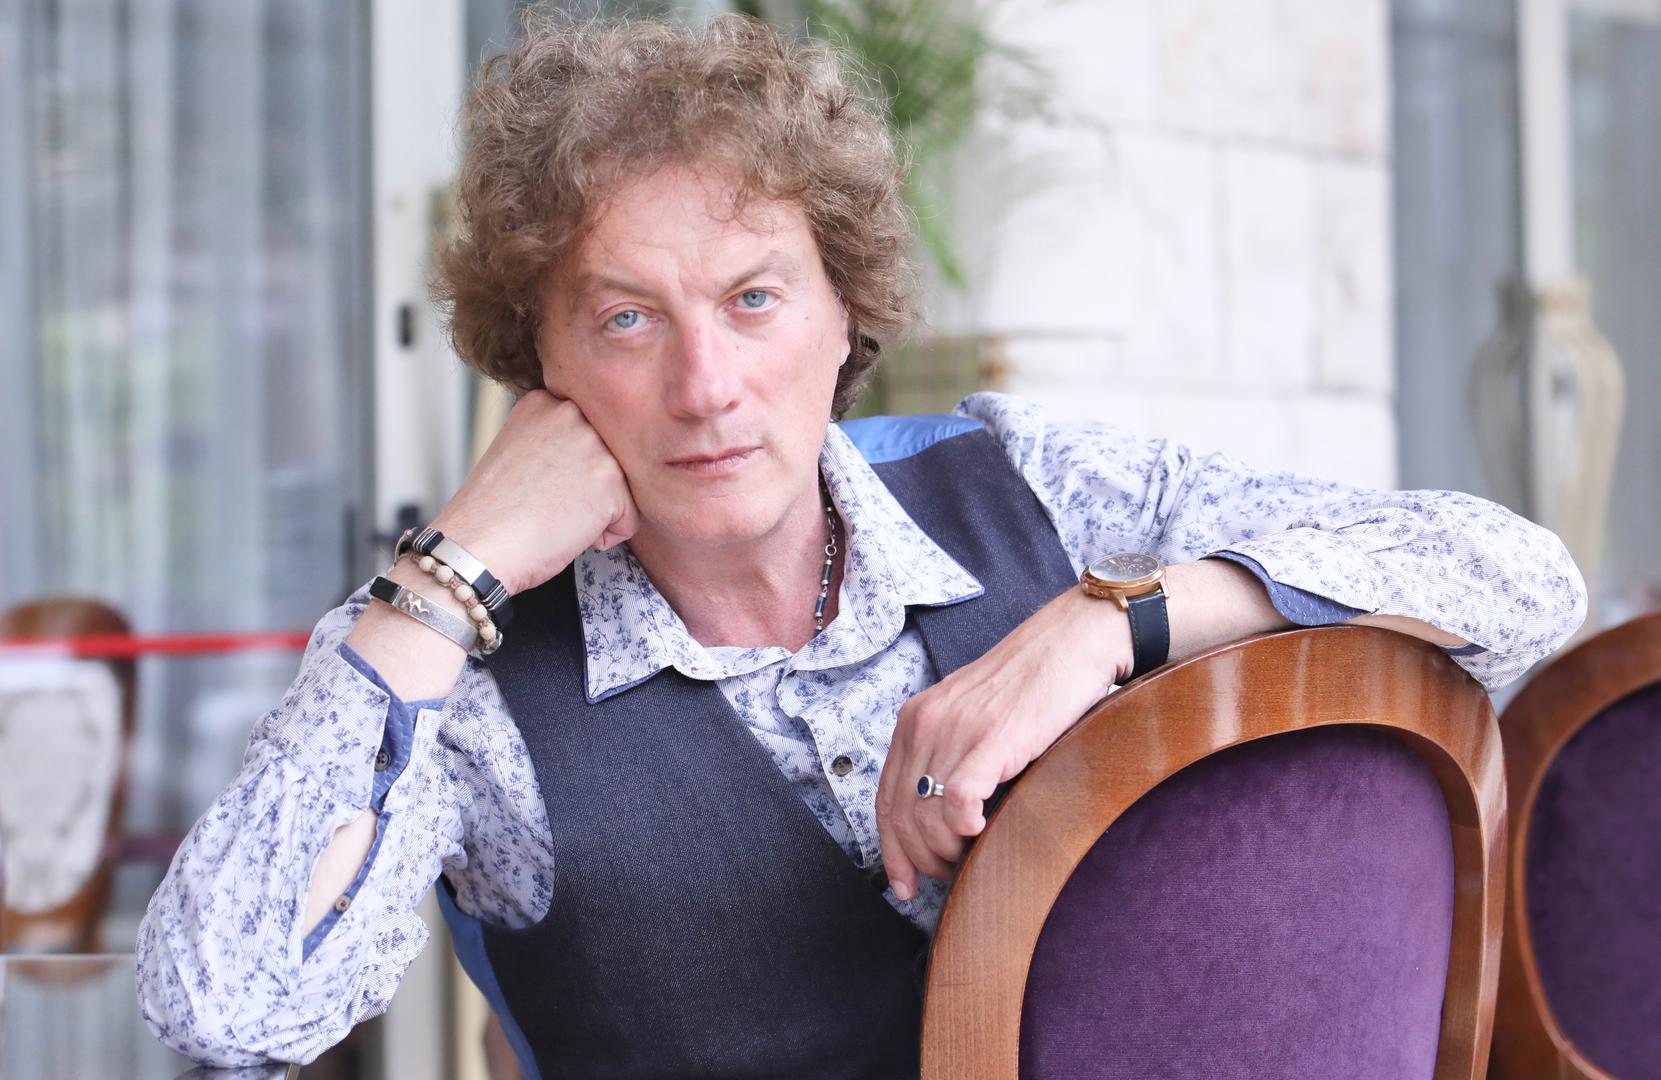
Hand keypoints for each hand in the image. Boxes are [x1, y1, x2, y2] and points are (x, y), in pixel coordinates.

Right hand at [431, 390, 638, 595]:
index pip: (590, 438)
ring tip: (553, 515)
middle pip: (611, 461)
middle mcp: (572, 413)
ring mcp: (594, 444)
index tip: (536, 484)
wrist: (475, 546)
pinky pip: (628, 519)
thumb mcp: (520, 450)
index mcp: (546, 401)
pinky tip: (564, 532)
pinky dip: (603, 537)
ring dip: (595, 513)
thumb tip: (597, 452)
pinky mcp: (611, 481)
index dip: (568, 473)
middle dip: (587, 490)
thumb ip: (559, 439)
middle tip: (544, 502)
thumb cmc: (493, 513)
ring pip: (622, 489)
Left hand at [875, 588, 1131, 899]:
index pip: (886, 800)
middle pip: (902, 815)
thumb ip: (949, 756)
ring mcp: (957, 728)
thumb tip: (942, 821)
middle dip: (921, 860)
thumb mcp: (972, 717)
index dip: (892, 851)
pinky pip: (959, 798)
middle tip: (952, 876)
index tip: (903, 886)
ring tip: (972, 859)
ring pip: (927, 814)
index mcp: (915, 718)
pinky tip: (981, 832)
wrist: (1072, 642)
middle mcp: (926, 722)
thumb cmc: (1032, 685)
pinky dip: (965, 827)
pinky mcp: (992, 737)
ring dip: (947, 852)